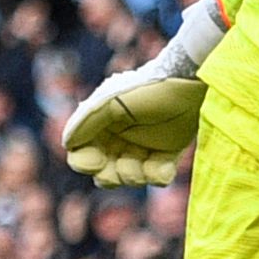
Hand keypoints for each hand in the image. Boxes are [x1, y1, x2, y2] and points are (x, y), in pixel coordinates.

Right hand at [62, 0, 223, 187]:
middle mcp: (118, 138)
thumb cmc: (147, 88)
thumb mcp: (111, 102)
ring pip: (129, 178)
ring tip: (149, 163)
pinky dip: (158, 176)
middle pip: (103, 173)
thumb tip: (67, 143)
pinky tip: (164, 167)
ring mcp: (142, 147)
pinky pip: (156, 177)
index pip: (80, 154)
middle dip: (112, 176)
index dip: (84, 163)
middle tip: (127, 166)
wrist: (191, 81)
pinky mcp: (167, 154)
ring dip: (136, 176)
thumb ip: (87, 122)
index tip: (97, 160)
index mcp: (100, 124)